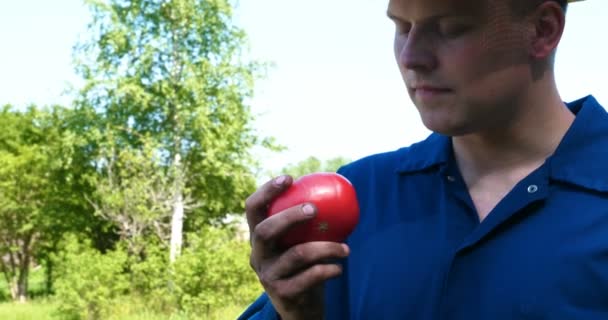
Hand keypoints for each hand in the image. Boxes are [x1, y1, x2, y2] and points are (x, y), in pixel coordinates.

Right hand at [246, 175, 349, 319]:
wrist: (299, 309)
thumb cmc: (303, 267)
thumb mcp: (299, 243)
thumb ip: (309, 223)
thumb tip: (338, 192)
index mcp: (259, 237)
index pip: (252, 209)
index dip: (266, 191)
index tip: (289, 178)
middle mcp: (257, 255)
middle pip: (265, 230)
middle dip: (289, 216)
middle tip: (314, 209)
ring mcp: (268, 275)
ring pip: (297, 254)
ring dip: (326, 247)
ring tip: (346, 248)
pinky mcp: (282, 293)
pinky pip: (310, 277)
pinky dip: (328, 269)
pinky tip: (339, 267)